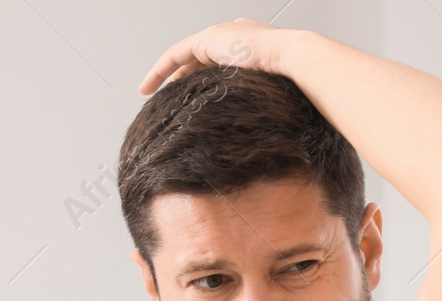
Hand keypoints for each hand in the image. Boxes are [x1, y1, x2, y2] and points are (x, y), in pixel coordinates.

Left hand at [137, 18, 296, 94]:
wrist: (290, 57)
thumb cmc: (288, 77)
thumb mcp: (266, 89)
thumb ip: (255, 97)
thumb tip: (254, 123)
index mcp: (245, 46)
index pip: (215, 62)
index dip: (199, 77)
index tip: (190, 93)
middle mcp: (229, 36)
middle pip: (196, 59)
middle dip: (179, 76)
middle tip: (166, 95)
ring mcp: (217, 36)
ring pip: (182, 57)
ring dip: (166, 74)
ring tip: (152, 91)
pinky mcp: (206, 40)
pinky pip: (175, 56)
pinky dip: (161, 70)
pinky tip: (151, 85)